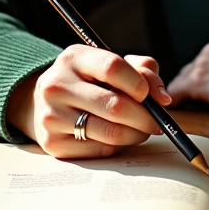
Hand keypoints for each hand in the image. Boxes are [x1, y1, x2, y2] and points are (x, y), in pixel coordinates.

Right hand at [6, 45, 171, 158]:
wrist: (45, 102)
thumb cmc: (88, 81)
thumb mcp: (109, 64)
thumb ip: (142, 71)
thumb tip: (162, 98)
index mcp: (74, 58)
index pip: (113, 68)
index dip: (140, 83)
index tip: (151, 95)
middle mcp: (57, 85)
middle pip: (115, 106)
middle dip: (145, 117)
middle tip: (157, 121)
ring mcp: (52, 116)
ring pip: (110, 132)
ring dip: (136, 134)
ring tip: (142, 129)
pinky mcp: (53, 144)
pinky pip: (99, 151)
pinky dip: (119, 146)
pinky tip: (121, 138)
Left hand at [166, 43, 208, 116]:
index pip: (198, 65)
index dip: (196, 80)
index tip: (197, 91)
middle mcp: (207, 54)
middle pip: (186, 72)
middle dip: (186, 87)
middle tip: (188, 103)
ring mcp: (201, 66)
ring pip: (179, 82)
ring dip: (181, 95)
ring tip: (182, 109)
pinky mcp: (198, 81)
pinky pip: (175, 93)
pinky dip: (175, 102)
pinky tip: (176, 111)